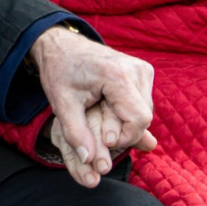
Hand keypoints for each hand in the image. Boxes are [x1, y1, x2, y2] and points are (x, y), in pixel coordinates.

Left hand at [28, 24, 156, 185]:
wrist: (64, 46)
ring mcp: (143, 69)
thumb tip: (88, 159)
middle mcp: (137, 70)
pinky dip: (129, 112)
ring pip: (145, 112)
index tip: (102, 139)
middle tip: (98, 130)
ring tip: (100, 115)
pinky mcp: (144, 71)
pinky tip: (109, 107)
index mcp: (118, 75)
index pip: (139, 119)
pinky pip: (143, 103)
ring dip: (126, 122)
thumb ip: (75, 133)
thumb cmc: (60, 71)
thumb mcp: (61, 104)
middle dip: (123, 131)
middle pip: (143, 118)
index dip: (123, 137)